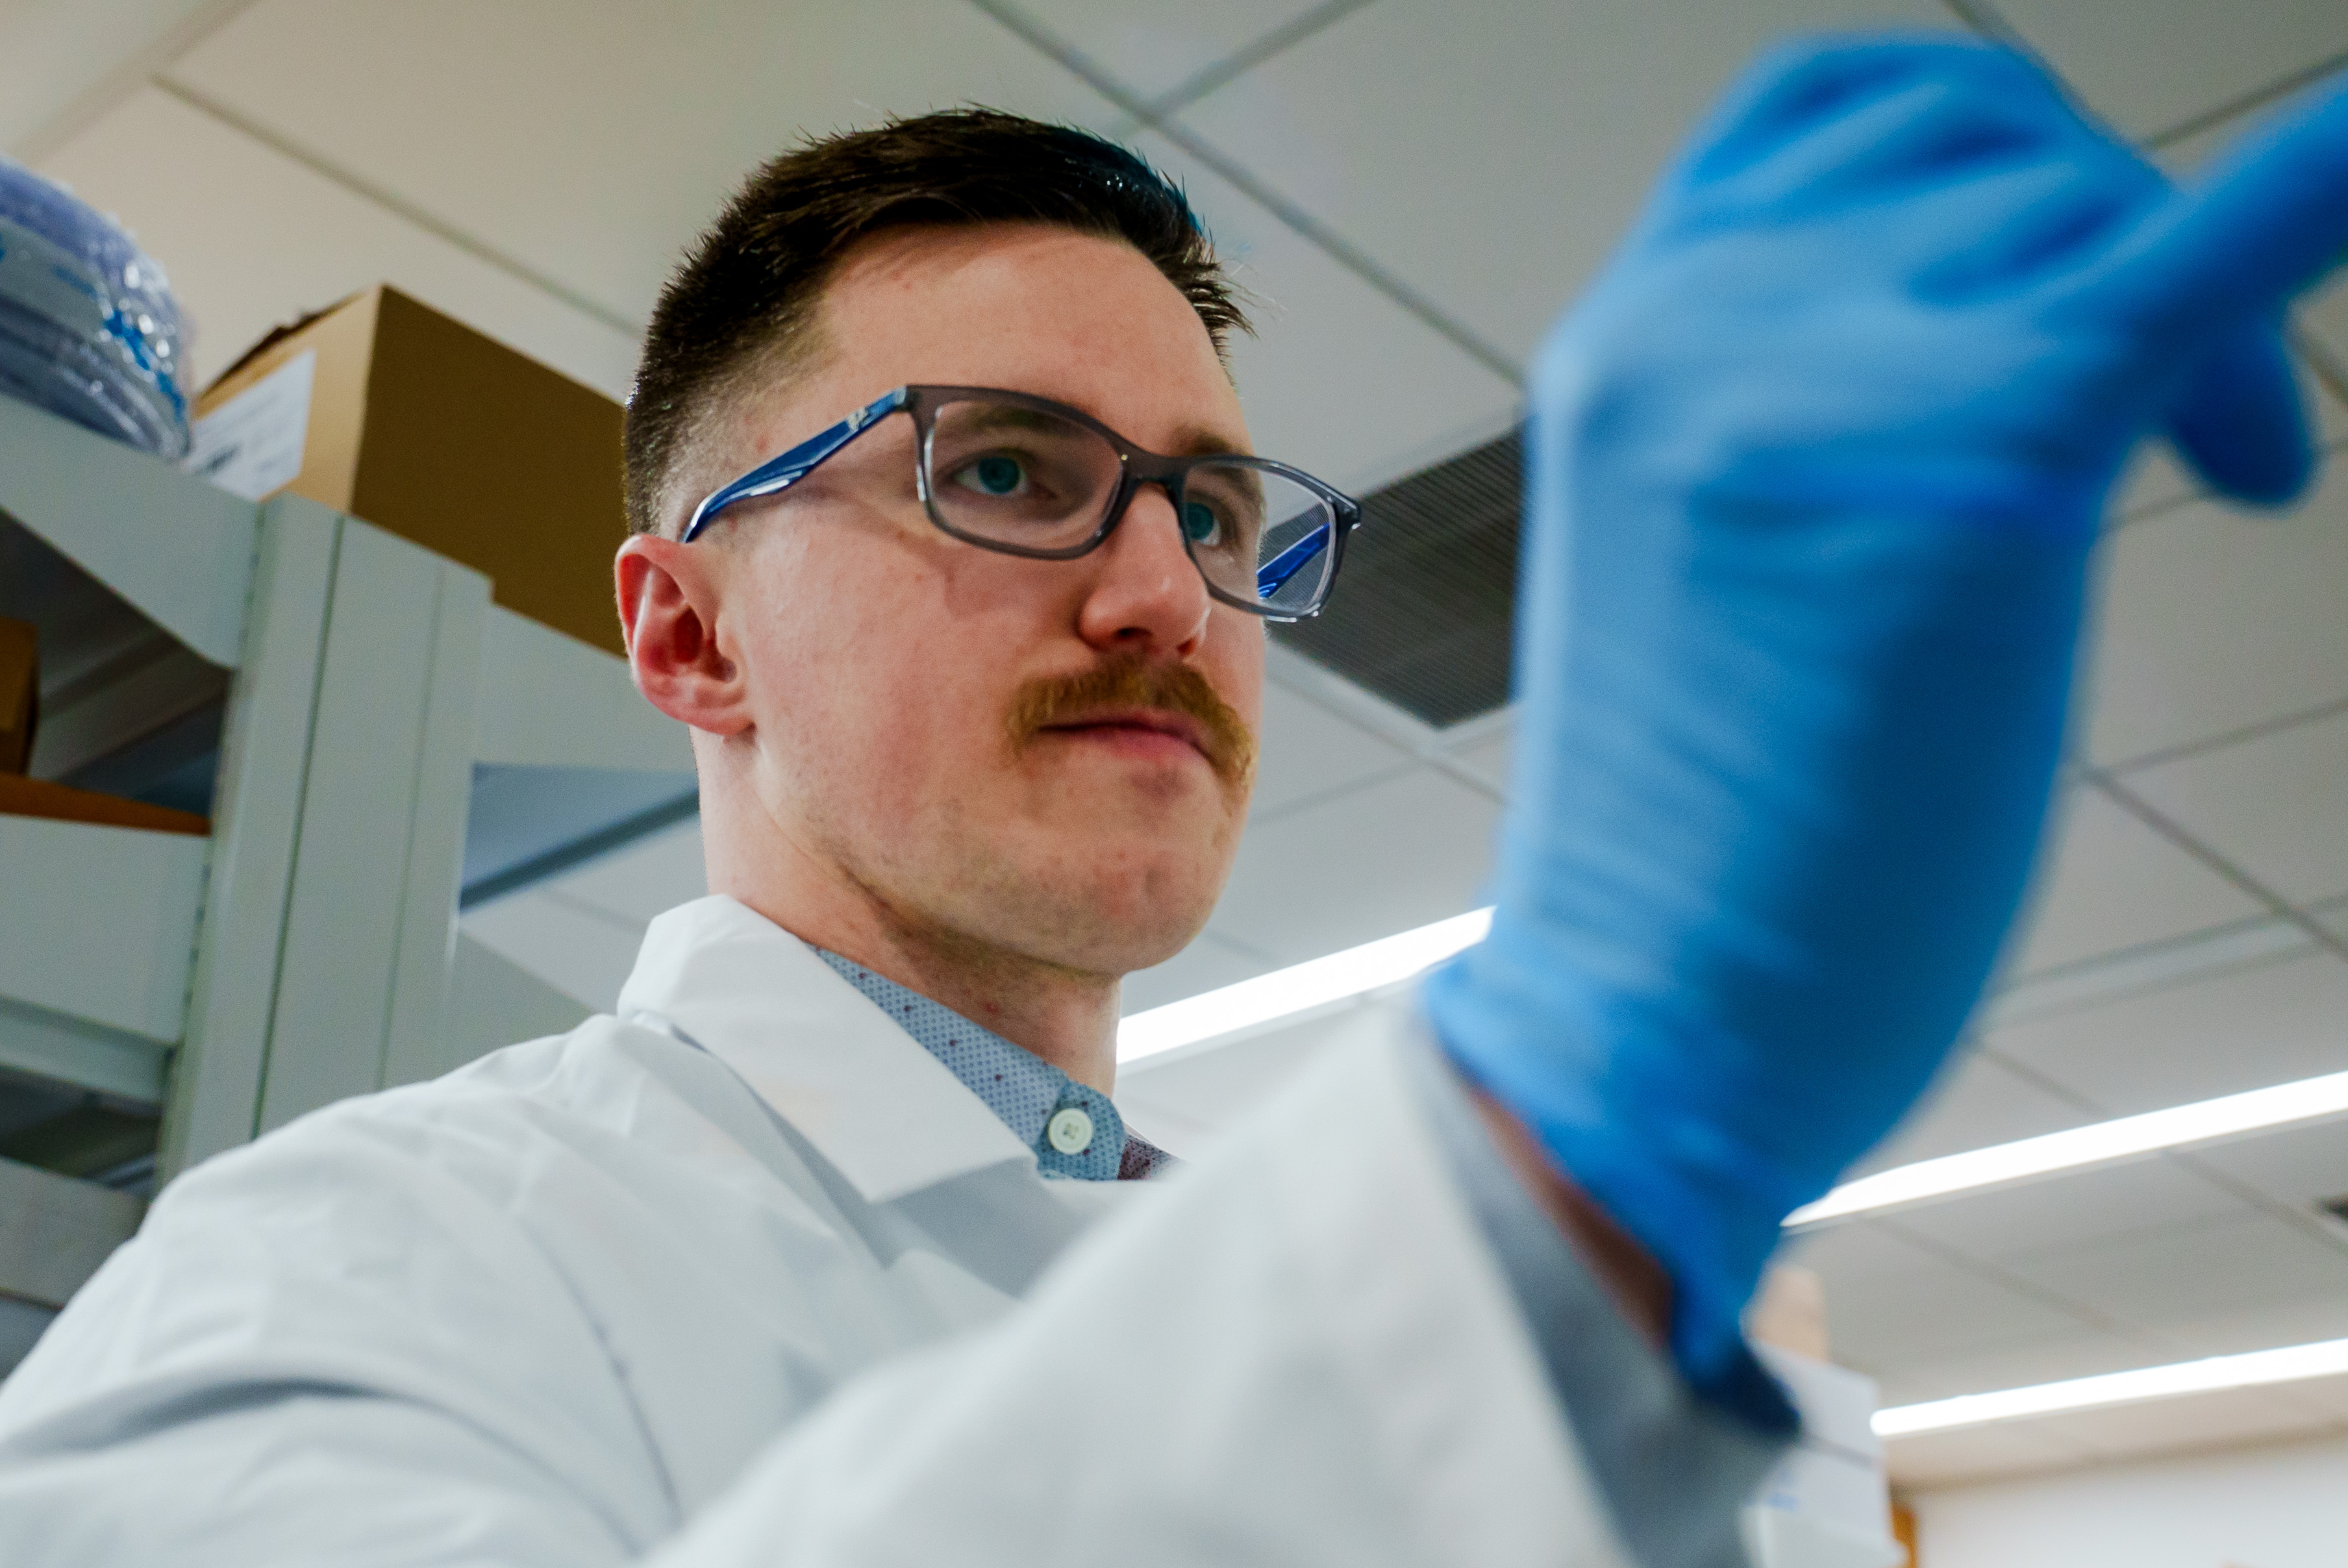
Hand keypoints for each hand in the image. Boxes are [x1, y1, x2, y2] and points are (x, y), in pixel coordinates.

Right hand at [1423, 36, 2347, 1384]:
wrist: (1648, 1026)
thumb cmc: (1697, 844)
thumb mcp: (1700, 561)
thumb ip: (1785, 410)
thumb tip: (1990, 334)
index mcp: (1626, 348)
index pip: (1821, 114)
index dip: (1980, 148)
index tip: (2065, 255)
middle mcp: (1696, 323)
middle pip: (1982, 138)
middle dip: (2119, 225)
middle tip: (2206, 418)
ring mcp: (1820, 379)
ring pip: (2083, 208)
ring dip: (2200, 321)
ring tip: (2231, 478)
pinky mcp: (1977, 465)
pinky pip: (2192, 264)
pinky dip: (2301, 200)